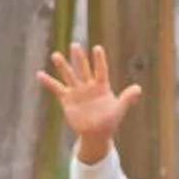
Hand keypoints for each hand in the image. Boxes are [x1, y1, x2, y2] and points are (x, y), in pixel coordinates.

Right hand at [37, 44, 144, 163]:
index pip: (101, 70)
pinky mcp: (67, 99)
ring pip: (69, 76)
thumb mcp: (119, 109)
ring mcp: (77, 92)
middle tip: (75, 45)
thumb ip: (127, 98)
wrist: (96, 133)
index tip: (97, 48)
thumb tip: (138, 88)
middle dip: (79, 58)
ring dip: (62, 66)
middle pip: (83, 69)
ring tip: (55, 55)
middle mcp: (88, 86)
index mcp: (102, 86)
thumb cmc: (109, 121)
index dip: (99, 60)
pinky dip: (48, 82)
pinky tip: (40, 74)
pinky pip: (56, 88)